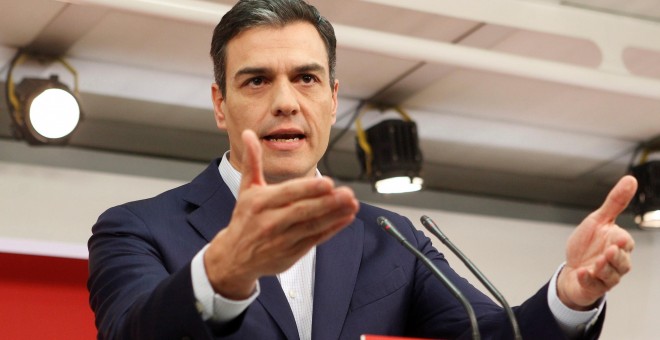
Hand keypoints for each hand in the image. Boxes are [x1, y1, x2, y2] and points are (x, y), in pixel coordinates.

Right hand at [204, 130, 358, 298]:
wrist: (234, 258)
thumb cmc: (244, 218)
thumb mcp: (246, 189)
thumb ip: (252, 161)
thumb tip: (248, 133)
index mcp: (259, 203)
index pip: (287, 194)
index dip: (308, 189)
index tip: (328, 183)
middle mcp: (270, 222)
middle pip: (302, 211)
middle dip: (327, 202)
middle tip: (348, 193)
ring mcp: (282, 239)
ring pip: (312, 226)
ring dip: (335, 215)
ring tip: (353, 203)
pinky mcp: (291, 253)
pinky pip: (315, 239)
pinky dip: (332, 229)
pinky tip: (347, 218)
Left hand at [557, 175, 636, 309]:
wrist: (572, 269)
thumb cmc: (588, 244)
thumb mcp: (598, 220)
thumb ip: (615, 202)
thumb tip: (631, 179)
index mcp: (618, 244)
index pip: (625, 243)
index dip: (622, 242)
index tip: (617, 237)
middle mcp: (615, 262)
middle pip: (622, 262)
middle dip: (616, 257)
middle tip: (609, 251)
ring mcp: (604, 275)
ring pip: (611, 275)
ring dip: (604, 269)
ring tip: (596, 263)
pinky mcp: (592, 285)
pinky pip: (593, 284)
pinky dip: (588, 279)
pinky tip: (581, 272)